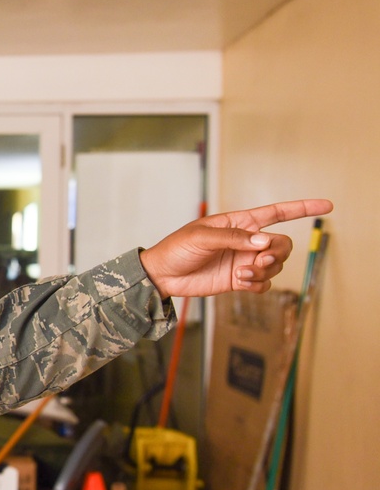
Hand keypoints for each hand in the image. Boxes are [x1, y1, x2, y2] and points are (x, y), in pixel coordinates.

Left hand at [139, 199, 332, 298]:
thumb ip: (234, 238)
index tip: (326, 206)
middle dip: (278, 252)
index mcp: (239, 223)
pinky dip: (259, 284)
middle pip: (282, 244)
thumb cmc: (177, 248)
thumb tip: (263, 241)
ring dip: (266, 270)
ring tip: (243, 273)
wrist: (163, 275)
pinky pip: (263, 282)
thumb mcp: (202, 237)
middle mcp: (246, 241)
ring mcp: (244, 261)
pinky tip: (242, 283)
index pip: (277, 213)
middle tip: (260, 259)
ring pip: (275, 265)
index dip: (302, 208)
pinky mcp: (239, 280)